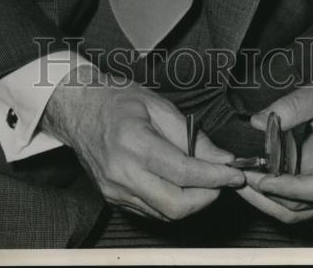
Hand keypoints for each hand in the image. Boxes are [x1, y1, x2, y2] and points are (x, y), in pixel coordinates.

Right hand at [41, 64, 244, 220]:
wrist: (78, 107)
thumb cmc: (117, 98)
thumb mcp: (158, 105)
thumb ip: (192, 136)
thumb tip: (222, 159)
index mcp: (133, 143)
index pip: (183, 172)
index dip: (215, 177)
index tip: (235, 175)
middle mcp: (122, 173)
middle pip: (176, 205)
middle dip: (207, 197)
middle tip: (221, 181)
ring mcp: (115, 190)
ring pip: (165, 214)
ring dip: (192, 202)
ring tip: (203, 180)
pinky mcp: (113, 199)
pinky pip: (151, 210)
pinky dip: (172, 201)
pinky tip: (179, 183)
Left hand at [237, 85, 312, 224]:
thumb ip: (292, 106)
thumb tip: (258, 122)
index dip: (291, 189)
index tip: (262, 180)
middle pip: (305, 207)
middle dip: (268, 195)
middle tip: (239, 176)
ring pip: (297, 213)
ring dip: (266, 200)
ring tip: (240, 180)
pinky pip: (295, 206)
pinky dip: (272, 197)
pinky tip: (253, 181)